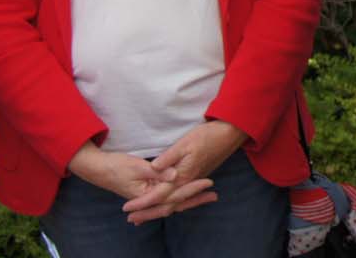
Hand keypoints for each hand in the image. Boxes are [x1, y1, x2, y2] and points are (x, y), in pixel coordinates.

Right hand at [68, 143, 215, 223]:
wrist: (98, 169)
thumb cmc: (116, 166)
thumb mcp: (137, 166)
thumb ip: (157, 171)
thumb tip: (175, 175)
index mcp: (147, 194)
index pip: (174, 194)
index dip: (192, 188)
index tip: (208, 182)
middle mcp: (149, 199)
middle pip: (176, 202)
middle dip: (195, 199)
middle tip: (214, 195)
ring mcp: (148, 197)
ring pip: (173, 201)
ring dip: (190, 199)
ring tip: (208, 197)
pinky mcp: (148, 193)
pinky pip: (167, 199)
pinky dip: (179, 199)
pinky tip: (188, 199)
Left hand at [123, 120, 246, 222]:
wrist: (229, 134)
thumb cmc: (207, 136)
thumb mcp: (185, 143)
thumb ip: (169, 158)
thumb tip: (154, 168)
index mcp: (182, 176)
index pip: (159, 195)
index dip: (142, 203)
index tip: (127, 209)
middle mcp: (187, 183)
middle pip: (166, 204)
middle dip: (148, 213)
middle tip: (132, 220)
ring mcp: (193, 181)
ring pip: (174, 203)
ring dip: (158, 210)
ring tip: (143, 217)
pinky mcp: (195, 178)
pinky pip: (180, 197)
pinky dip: (171, 204)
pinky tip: (166, 204)